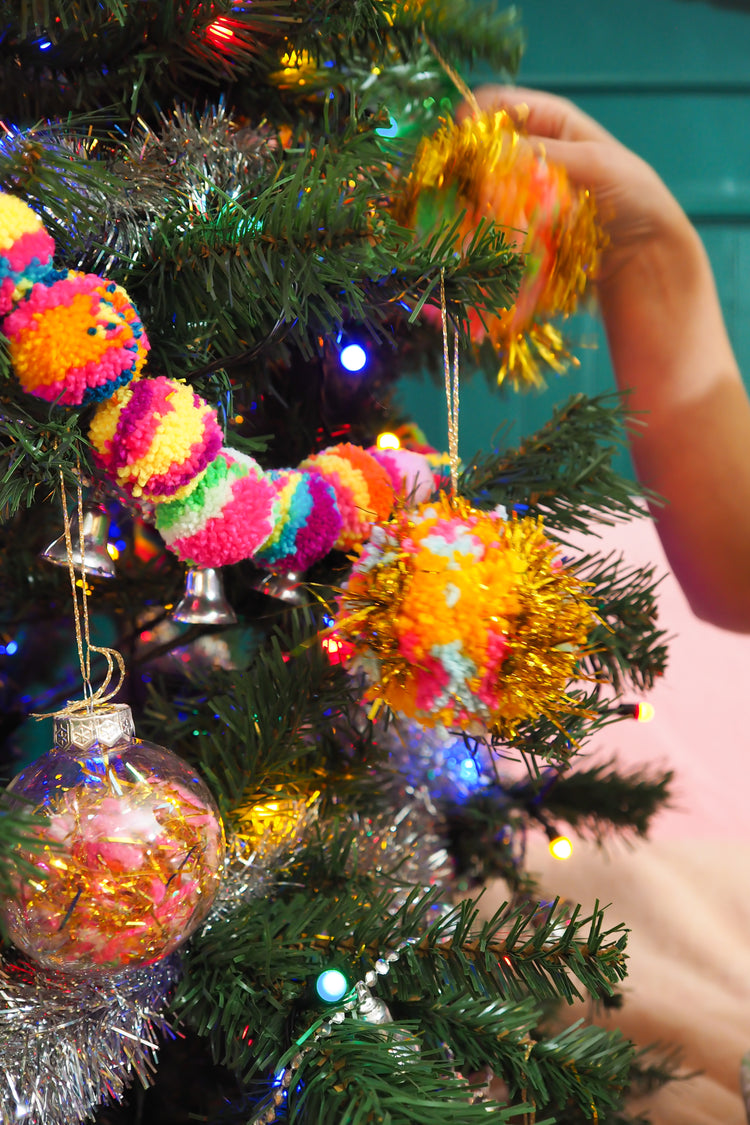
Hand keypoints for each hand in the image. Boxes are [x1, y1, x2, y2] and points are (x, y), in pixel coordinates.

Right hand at [460, 85, 690, 287]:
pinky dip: (488, 227)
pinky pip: (493, 220)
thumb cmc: (632, 196)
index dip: (473, 117)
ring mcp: (524, 189)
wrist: (645, 253)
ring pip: (483, 187)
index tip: (461, 142)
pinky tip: (492, 236)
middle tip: (470, 187)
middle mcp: (532, 151)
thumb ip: (541, 153)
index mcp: (550, 121)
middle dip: (472, 164)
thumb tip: (485, 148)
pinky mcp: (521, 225)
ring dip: (478, 200)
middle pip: (484, 147)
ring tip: (483, 217)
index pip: (498, 104)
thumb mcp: (592, 163)